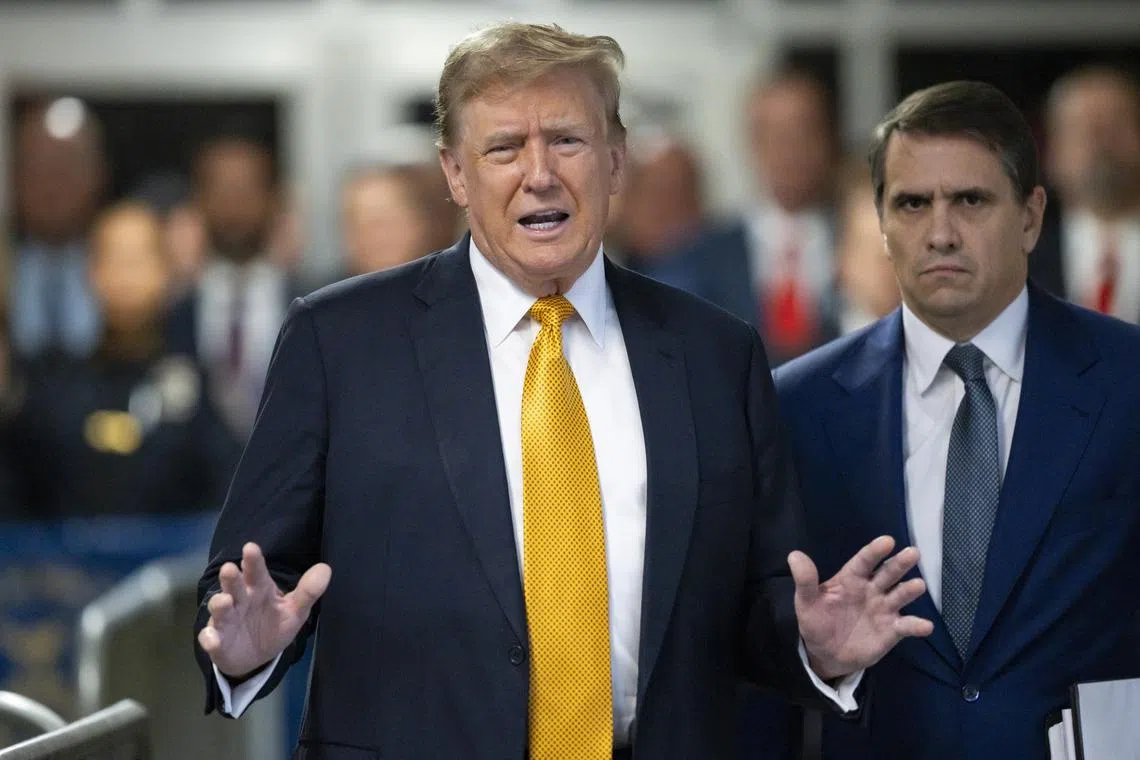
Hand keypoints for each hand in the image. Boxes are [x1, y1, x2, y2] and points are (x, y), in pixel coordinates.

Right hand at [197, 542, 330, 677]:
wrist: (256, 656)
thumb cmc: (274, 625)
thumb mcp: (295, 611)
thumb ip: (308, 591)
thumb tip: (326, 569)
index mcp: (259, 589)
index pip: (257, 572)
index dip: (254, 561)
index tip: (251, 547)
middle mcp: (240, 600)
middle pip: (234, 586)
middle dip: (231, 578)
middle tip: (230, 568)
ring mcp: (226, 620)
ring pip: (220, 609)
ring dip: (219, 604)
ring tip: (224, 601)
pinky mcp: (217, 641)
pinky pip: (211, 639)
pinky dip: (210, 639)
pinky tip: (212, 639)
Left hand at [790, 535, 932, 680]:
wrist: (825, 654)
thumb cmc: (816, 621)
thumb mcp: (806, 602)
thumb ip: (805, 580)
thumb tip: (794, 555)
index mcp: (851, 579)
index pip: (864, 561)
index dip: (875, 551)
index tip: (887, 541)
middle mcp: (871, 589)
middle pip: (887, 573)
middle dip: (900, 563)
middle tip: (913, 552)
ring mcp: (884, 609)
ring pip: (900, 595)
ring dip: (910, 590)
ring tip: (918, 585)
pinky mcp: (892, 630)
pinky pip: (906, 626)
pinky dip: (916, 625)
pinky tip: (924, 626)